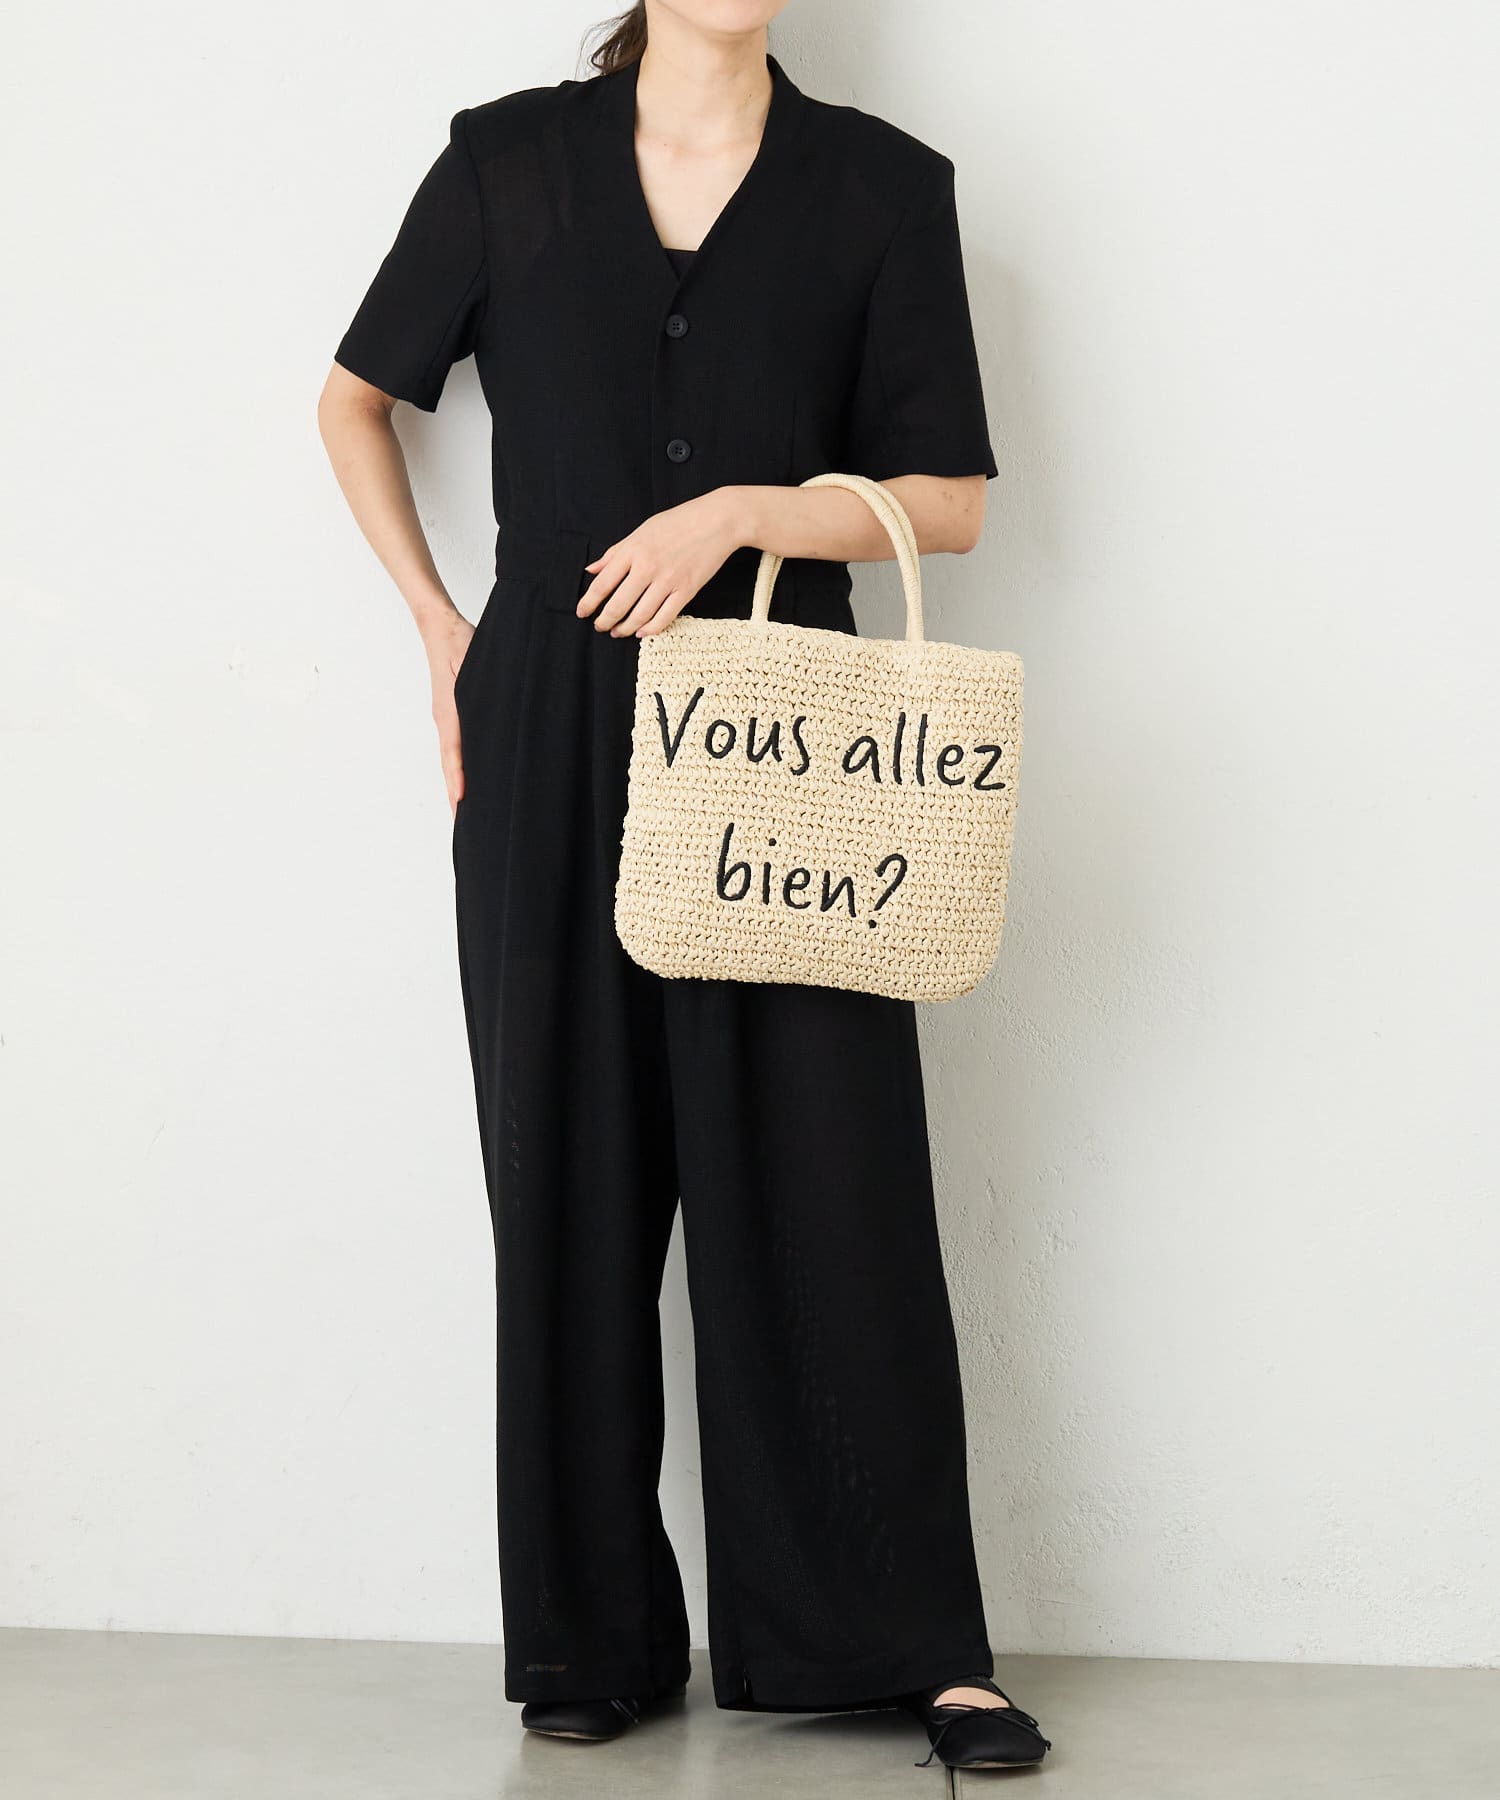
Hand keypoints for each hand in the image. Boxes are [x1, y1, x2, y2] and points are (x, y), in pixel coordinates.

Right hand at [426, 607, 475, 817]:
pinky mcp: (451, 713)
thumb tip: (489, 712)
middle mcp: (444, 719)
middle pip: (450, 765)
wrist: (440, 625)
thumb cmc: (459, 640)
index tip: (462, 800)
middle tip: (463, 824)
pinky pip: (454, 747)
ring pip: (451, 759)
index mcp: (449, 711)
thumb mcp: (473, 662)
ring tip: (464, 811)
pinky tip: (468, 778)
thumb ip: (479, 688)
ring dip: (456, 784)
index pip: (453, 752)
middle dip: (455, 794)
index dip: (458, 778)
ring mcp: (446, 718)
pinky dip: (458, 768)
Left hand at [576, 488, 750, 636]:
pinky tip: (642, 632)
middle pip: (618, 604)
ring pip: (640, 615)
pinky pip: (665, 617)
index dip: (589, 603)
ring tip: (619, 632)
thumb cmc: (678, 522)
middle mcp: (647, 567)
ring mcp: (668, 580)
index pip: (603, 583)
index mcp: (633, 550)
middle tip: (600, 627)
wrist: (716, 520)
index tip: (582, 613)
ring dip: (626, 628)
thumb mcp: (641, 531)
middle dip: (605, 621)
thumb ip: (615, 553)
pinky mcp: (687, 590)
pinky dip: (651, 629)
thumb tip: (592, 569)